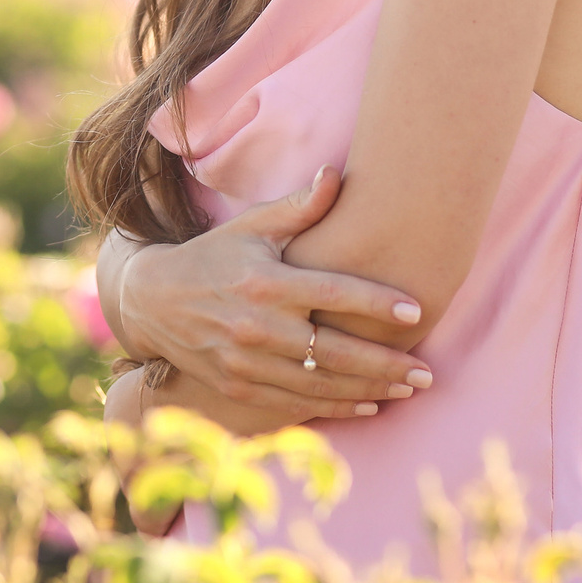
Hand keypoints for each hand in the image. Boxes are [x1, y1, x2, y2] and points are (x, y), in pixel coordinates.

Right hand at [114, 166, 433, 423]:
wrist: (154, 303)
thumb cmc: (215, 256)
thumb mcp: (252, 227)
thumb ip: (299, 208)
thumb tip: (337, 175)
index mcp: (265, 283)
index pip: (331, 294)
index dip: (376, 303)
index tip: (417, 311)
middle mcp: (256, 327)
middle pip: (334, 351)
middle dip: (386, 364)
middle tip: (427, 372)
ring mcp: (247, 363)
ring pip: (320, 384)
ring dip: (369, 390)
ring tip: (409, 390)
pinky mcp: (239, 388)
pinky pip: (296, 403)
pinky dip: (335, 407)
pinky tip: (369, 405)